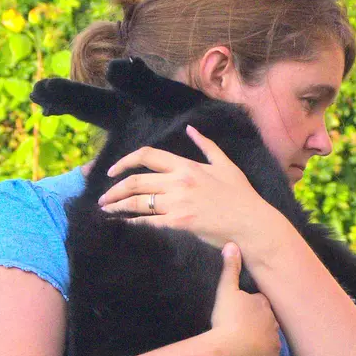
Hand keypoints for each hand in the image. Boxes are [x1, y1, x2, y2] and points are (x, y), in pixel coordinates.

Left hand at [97, 125, 283, 254]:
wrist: (252, 224)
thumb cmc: (241, 196)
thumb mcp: (226, 165)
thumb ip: (207, 146)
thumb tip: (191, 130)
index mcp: (187, 166)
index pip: (147, 156)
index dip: (125, 162)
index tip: (113, 171)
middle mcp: (179, 181)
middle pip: (136, 181)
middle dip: (114, 190)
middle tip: (103, 198)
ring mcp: (178, 202)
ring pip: (137, 202)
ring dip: (117, 206)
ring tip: (107, 211)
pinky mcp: (180, 223)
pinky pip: (148, 221)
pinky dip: (132, 223)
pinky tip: (124, 226)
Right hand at [209, 243, 278, 355]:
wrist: (233, 354)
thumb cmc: (228, 320)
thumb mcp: (225, 291)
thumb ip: (229, 269)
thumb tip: (231, 244)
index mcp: (263, 305)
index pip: (259, 303)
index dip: (249, 307)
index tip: (238, 312)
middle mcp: (273, 325)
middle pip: (266, 323)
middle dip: (256, 325)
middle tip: (239, 331)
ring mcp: (274, 346)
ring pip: (268, 342)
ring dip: (258, 344)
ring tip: (241, 348)